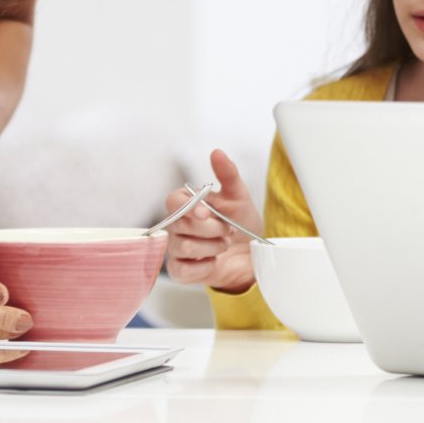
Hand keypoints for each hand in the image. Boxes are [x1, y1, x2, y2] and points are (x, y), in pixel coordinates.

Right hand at [161, 150, 262, 294]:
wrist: (250, 256)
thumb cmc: (241, 225)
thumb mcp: (239, 197)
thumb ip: (228, 174)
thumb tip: (217, 152)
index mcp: (187, 205)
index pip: (173, 202)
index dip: (189, 208)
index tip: (207, 213)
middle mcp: (177, 225)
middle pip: (182, 226)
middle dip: (213, 229)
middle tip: (230, 230)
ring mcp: (176, 248)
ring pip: (186, 247)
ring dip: (213, 247)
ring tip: (224, 244)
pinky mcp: (179, 270)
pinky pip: (183, 270)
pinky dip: (204, 266)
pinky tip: (214, 262)